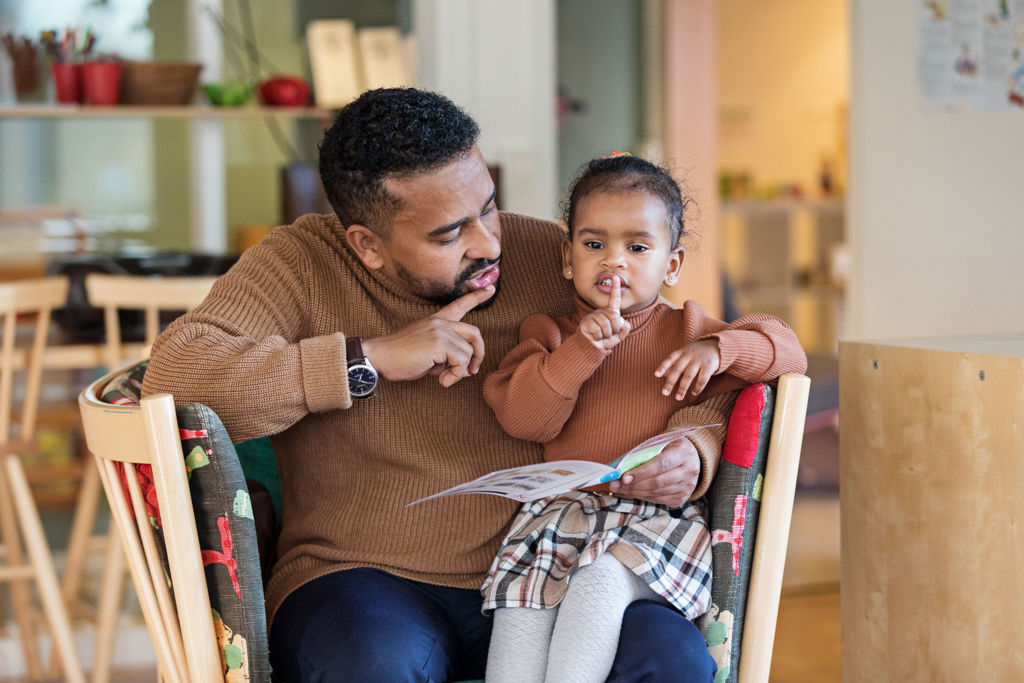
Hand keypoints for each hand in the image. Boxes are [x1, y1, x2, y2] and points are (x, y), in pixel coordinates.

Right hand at [361, 285, 495, 387]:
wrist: (378, 358)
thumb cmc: (399, 359)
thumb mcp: (427, 354)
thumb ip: (445, 355)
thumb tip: (465, 369)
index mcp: (435, 321)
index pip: (459, 306)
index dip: (476, 297)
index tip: (491, 288)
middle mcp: (440, 323)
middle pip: (475, 333)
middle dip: (479, 354)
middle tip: (471, 371)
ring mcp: (440, 331)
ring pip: (468, 352)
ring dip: (460, 371)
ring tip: (444, 378)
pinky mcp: (438, 343)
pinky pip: (460, 362)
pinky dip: (455, 376)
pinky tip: (442, 381)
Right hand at [577, 276, 630, 350]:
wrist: (591, 348)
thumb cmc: (605, 340)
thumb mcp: (619, 336)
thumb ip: (624, 329)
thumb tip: (623, 323)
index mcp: (609, 313)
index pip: (614, 299)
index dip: (615, 288)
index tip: (615, 277)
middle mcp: (601, 312)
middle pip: (614, 317)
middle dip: (615, 329)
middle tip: (609, 334)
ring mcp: (593, 316)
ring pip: (606, 324)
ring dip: (607, 335)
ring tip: (602, 336)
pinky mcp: (586, 322)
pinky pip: (598, 330)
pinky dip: (599, 337)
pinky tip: (595, 337)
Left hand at [609, 438, 699, 505]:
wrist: (691, 457)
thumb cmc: (669, 448)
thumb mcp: (659, 443)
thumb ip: (642, 454)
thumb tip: (618, 467)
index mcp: (683, 452)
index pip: (660, 464)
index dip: (641, 472)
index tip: (624, 477)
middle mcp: (689, 471)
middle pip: (657, 482)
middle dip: (633, 485)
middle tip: (615, 485)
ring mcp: (687, 487)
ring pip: (657, 493)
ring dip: (635, 493)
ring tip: (618, 489)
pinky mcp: (682, 498)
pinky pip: (658, 500)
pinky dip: (642, 497)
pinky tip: (631, 493)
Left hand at [654, 338, 720, 400]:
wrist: (716, 345)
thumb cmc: (695, 353)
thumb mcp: (684, 353)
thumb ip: (674, 363)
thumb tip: (664, 375)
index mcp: (681, 352)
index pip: (670, 359)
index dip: (663, 366)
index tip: (656, 375)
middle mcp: (689, 356)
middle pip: (677, 370)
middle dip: (670, 382)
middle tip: (664, 393)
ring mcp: (699, 360)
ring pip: (689, 375)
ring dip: (682, 388)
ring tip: (678, 398)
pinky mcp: (709, 365)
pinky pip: (703, 378)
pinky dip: (698, 387)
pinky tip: (694, 393)